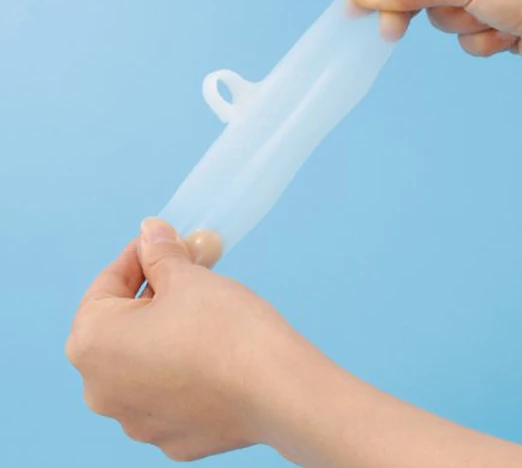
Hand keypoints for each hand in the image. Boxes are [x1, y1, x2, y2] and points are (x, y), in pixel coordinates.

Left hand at [65, 218, 298, 461]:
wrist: (278, 391)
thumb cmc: (225, 328)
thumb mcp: (187, 277)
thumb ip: (160, 253)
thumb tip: (150, 232)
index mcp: (93, 347)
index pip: (105, 286)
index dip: (137, 256)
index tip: (160, 241)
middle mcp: (103, 390)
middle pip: (123, 326)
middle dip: (153, 294)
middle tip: (185, 270)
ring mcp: (138, 421)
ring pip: (145, 361)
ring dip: (166, 331)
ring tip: (202, 309)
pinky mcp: (174, 439)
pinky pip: (170, 391)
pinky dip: (184, 367)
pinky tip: (214, 351)